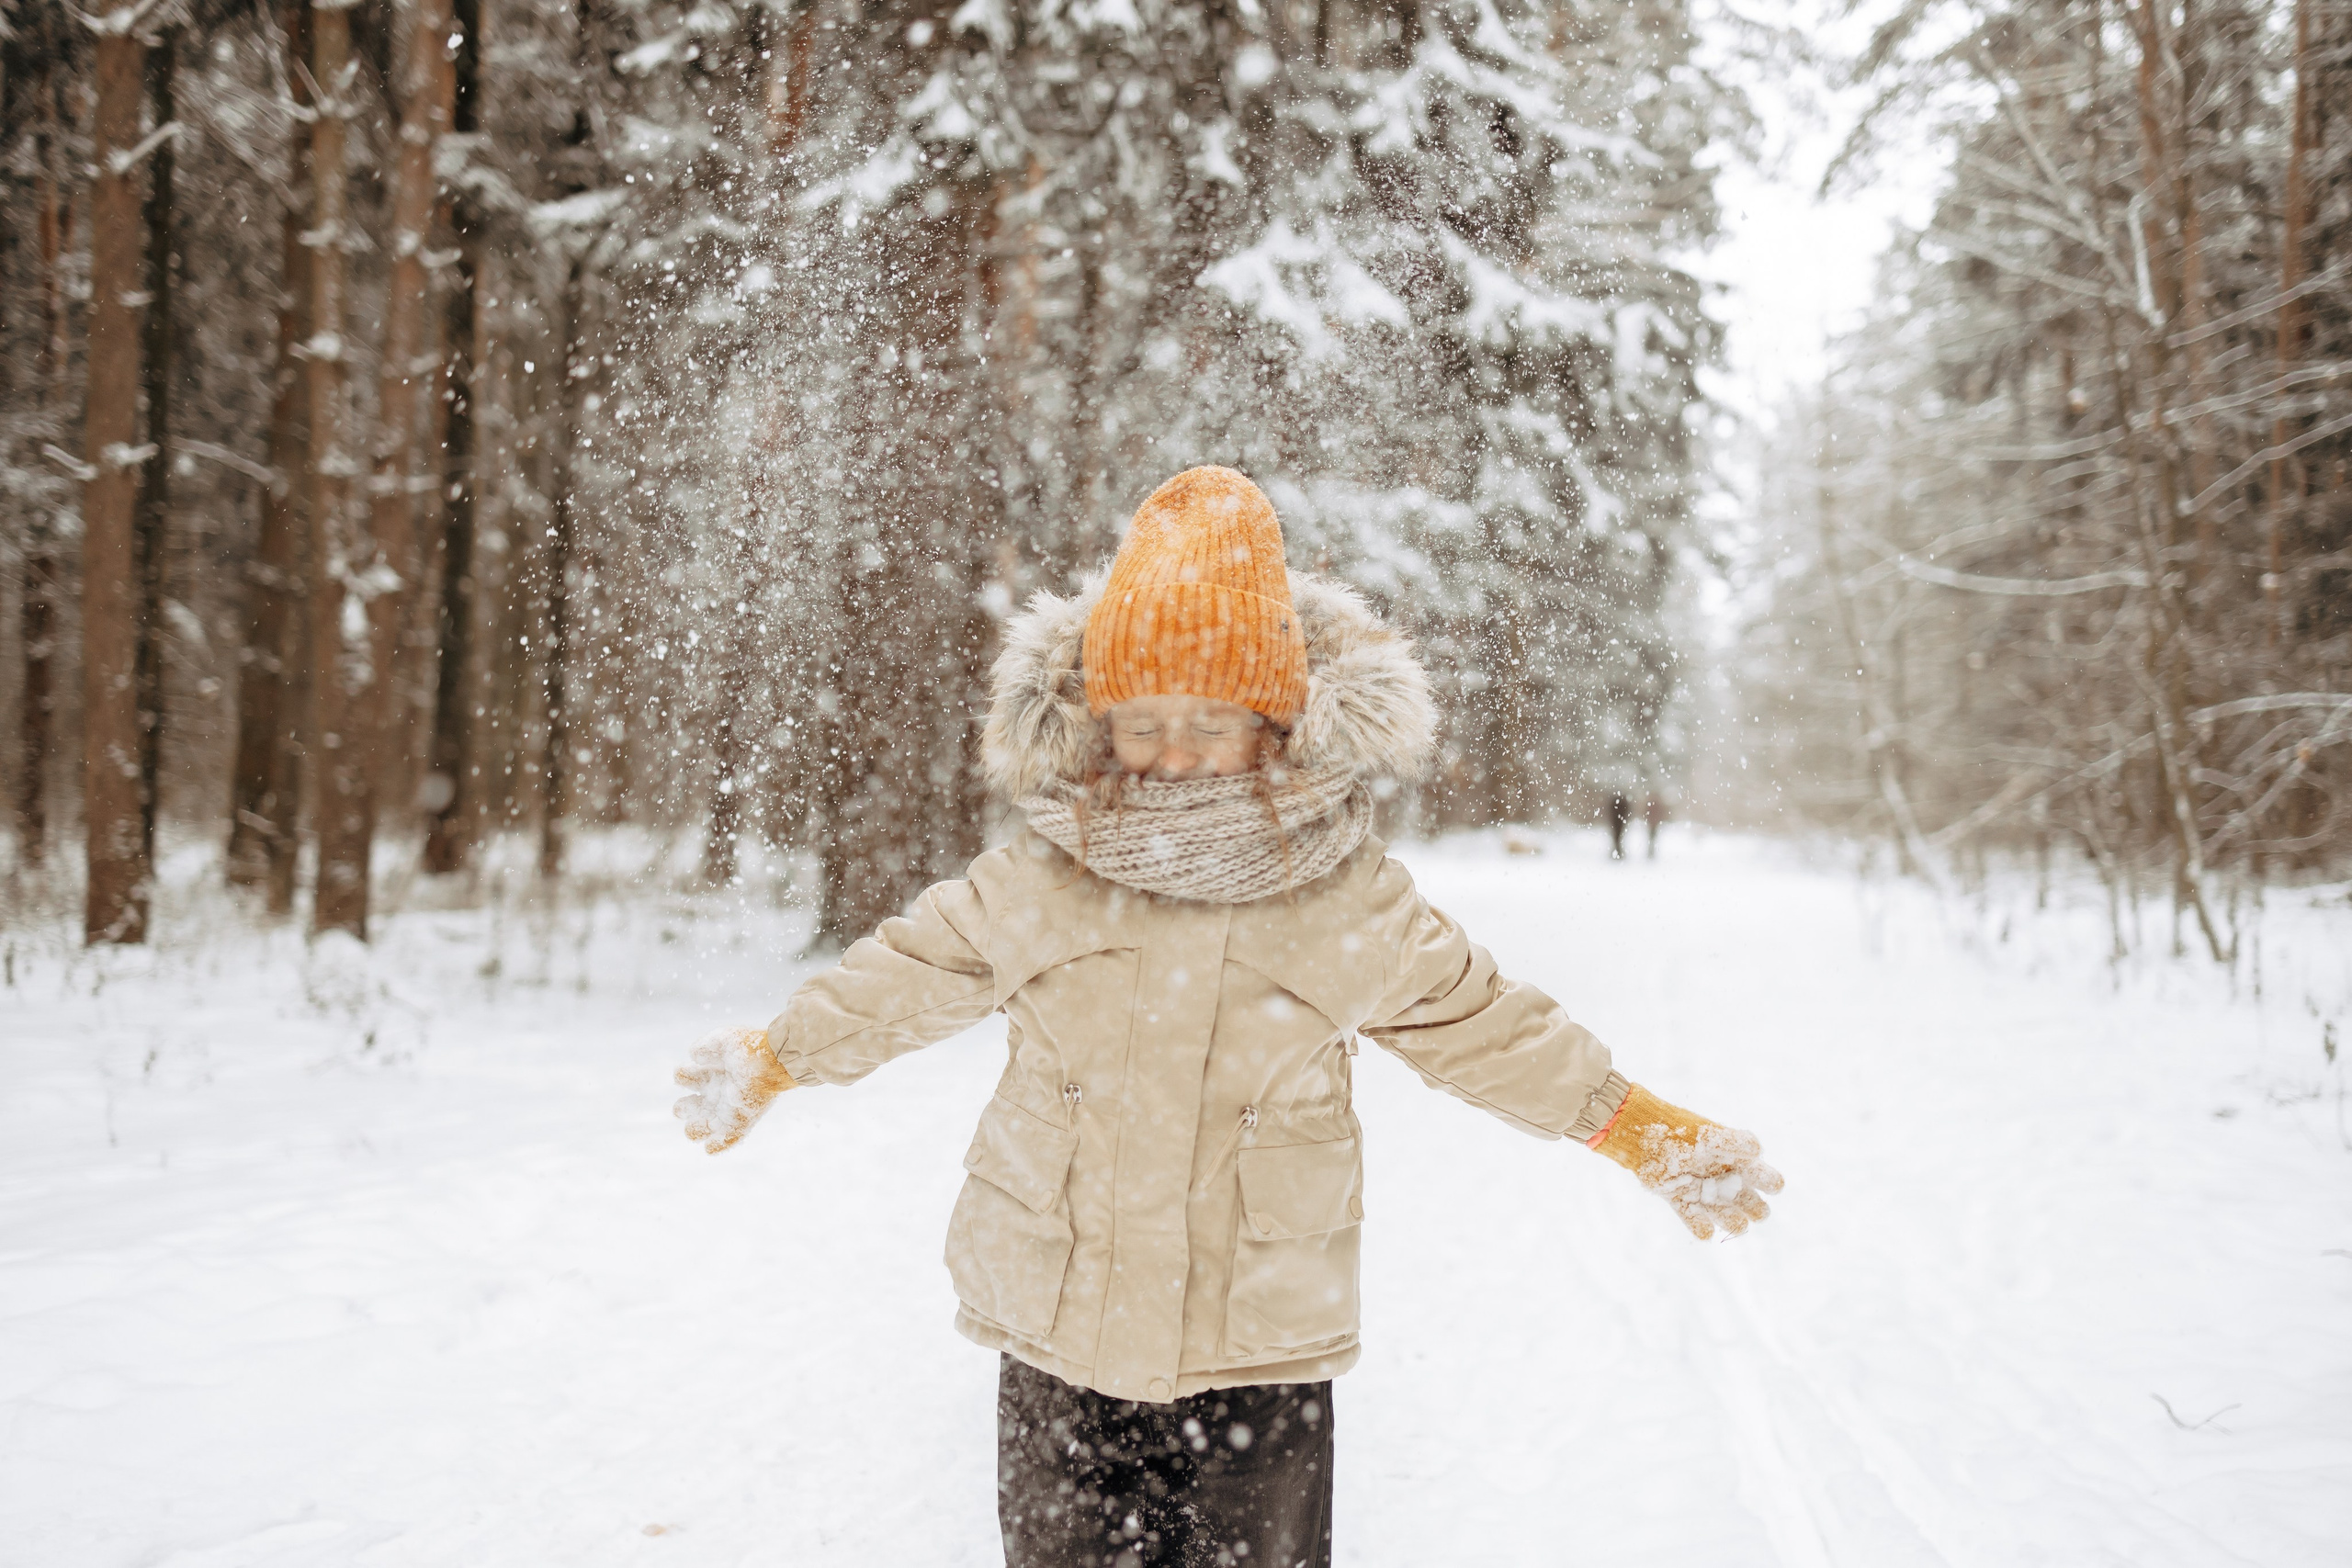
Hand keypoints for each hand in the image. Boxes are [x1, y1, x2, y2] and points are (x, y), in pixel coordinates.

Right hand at [672, 1025, 794, 1153]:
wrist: (773, 1063)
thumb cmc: (749, 1049)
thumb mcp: (723, 1041)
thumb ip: (705, 1046)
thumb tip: (694, 1056)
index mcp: (708, 1074)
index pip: (683, 1077)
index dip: (682, 1075)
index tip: (691, 1072)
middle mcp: (714, 1093)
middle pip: (684, 1109)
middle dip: (682, 1109)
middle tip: (695, 1102)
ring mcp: (725, 1110)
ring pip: (698, 1129)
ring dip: (695, 1129)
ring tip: (704, 1121)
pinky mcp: (740, 1123)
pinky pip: (725, 1142)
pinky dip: (716, 1146)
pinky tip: (711, 1146)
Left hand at [1592, 1084, 1782, 1239]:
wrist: (1643, 1133)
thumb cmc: (1681, 1130)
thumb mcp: (1709, 1134)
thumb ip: (1734, 1141)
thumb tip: (1760, 1151)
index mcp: (1735, 1161)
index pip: (1764, 1177)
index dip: (1771, 1183)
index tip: (1770, 1185)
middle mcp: (1723, 1179)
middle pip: (1750, 1203)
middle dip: (1755, 1209)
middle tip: (1754, 1210)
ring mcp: (1703, 1191)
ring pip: (1725, 1214)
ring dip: (1731, 1220)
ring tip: (1734, 1222)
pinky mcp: (1680, 1199)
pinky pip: (1694, 1219)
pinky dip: (1700, 1227)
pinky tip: (1706, 1231)